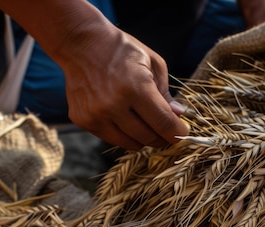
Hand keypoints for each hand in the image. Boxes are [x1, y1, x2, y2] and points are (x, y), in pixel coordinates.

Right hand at [62, 26, 188, 149]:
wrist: (81, 44)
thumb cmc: (121, 51)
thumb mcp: (152, 63)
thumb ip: (166, 93)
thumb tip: (178, 116)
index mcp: (135, 87)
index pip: (163, 123)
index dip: (177, 133)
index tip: (183, 134)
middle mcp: (114, 105)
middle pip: (148, 137)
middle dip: (162, 137)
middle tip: (166, 131)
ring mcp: (96, 115)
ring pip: (130, 143)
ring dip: (143, 138)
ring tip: (146, 125)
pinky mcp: (83, 121)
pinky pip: (112, 139)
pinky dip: (123, 134)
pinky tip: (125, 119)